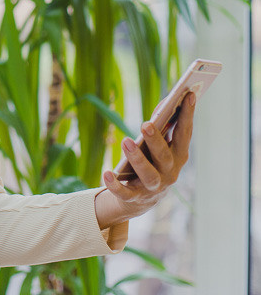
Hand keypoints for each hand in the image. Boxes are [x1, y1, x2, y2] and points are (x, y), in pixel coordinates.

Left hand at [94, 91, 194, 230]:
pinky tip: (106, 173)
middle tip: (146, 124)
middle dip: (156, 140)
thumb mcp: (159, 145)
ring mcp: (153, 188)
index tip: (188, 94)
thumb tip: (164, 103)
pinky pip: (125, 193)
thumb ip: (162, 126)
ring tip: (126, 141)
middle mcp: (169, 173)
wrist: (142, 200)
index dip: (188, 115)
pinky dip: (115, 185)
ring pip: (147, 174)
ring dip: (137, 158)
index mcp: (179, 156)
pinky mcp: (134, 198)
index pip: (185, 134)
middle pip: (164, 156)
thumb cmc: (152, 162)